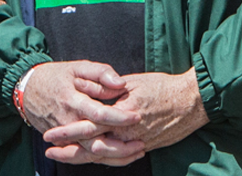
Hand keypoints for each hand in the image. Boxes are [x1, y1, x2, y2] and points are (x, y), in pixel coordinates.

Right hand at [21, 62, 143, 165]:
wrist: (26, 89)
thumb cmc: (55, 76)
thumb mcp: (77, 67)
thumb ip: (100, 73)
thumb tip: (121, 83)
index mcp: (72, 101)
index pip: (98, 114)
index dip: (119, 117)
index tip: (137, 116)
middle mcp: (67, 122)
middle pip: (96, 142)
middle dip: (121, 146)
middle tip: (142, 143)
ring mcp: (64, 135)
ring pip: (91, 154)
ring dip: (116, 156)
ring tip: (137, 151)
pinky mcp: (63, 142)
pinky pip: (84, 155)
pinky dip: (104, 158)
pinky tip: (121, 155)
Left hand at [44, 70, 205, 161]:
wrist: (192, 101)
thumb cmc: (163, 87)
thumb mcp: (134, 82)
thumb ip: (111, 89)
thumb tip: (92, 91)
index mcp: (122, 113)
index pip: (89, 125)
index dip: (68, 132)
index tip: (50, 134)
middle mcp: (128, 132)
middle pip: (93, 146)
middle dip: (69, 150)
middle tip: (49, 149)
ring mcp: (137, 142)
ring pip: (106, 156)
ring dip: (84, 157)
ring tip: (65, 156)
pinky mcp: (146, 146)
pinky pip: (121, 157)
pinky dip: (106, 160)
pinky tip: (93, 158)